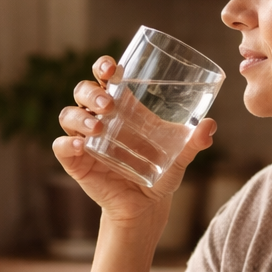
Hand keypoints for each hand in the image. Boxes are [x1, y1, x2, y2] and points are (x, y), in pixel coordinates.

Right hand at [52, 56, 216, 230]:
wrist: (146, 205)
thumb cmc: (159, 171)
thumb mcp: (179, 157)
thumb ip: (193, 142)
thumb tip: (210, 125)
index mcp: (121, 106)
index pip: (104, 76)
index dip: (103, 66)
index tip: (111, 67)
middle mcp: (98, 117)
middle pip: (83, 91)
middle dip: (92, 92)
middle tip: (108, 104)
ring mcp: (84, 138)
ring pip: (68, 115)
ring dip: (80, 116)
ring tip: (98, 127)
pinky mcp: (76, 161)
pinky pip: (61, 147)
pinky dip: (66, 144)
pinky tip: (80, 146)